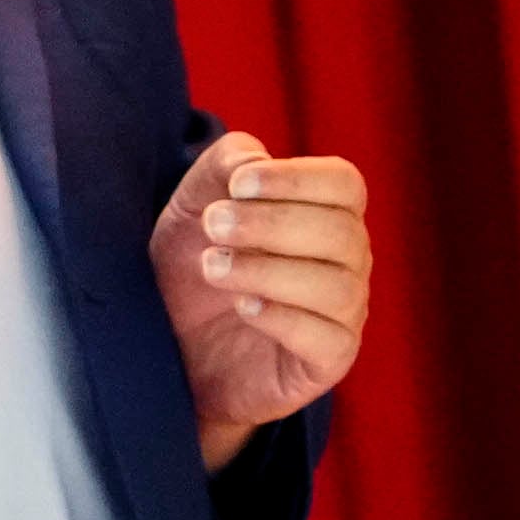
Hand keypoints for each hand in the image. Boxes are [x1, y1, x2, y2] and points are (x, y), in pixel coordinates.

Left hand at [151, 132, 370, 473]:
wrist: (172, 343)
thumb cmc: (194, 264)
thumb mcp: (194, 204)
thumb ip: (223, 165)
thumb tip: (255, 158)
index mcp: (325, 214)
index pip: (345, 184)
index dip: (296, 178)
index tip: (238, 185)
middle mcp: (347, 262)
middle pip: (341, 232)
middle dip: (271, 224)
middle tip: (213, 226)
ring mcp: (344, 313)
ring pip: (336, 286)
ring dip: (268, 271)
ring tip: (212, 267)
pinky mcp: (329, 361)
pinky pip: (329, 338)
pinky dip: (284, 318)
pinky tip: (243, 307)